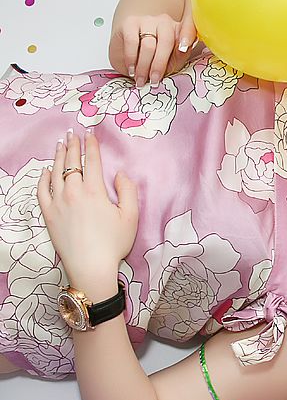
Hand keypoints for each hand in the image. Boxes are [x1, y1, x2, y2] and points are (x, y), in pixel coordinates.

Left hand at [37, 131, 138, 294]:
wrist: (90, 266)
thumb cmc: (113, 243)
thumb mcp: (131, 217)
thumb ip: (128, 191)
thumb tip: (120, 174)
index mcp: (94, 191)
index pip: (91, 161)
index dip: (91, 146)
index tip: (90, 134)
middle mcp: (73, 192)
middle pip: (71, 162)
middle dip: (72, 145)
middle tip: (72, 133)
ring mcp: (58, 202)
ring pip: (55, 172)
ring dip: (58, 156)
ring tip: (60, 144)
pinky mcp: (48, 214)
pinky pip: (42, 190)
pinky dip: (43, 177)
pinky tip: (46, 170)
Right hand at [109, 2, 196, 87]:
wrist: (133, 60)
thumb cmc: (157, 62)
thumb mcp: (172, 63)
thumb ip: (180, 56)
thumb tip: (183, 49)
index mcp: (180, 31)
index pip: (189, 26)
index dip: (188, 35)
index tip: (184, 48)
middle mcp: (165, 22)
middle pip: (166, 41)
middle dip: (159, 65)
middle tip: (154, 81)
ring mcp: (147, 20)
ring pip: (148, 44)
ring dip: (144, 66)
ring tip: (141, 80)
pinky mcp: (130, 22)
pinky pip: (132, 41)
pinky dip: (131, 58)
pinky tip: (131, 69)